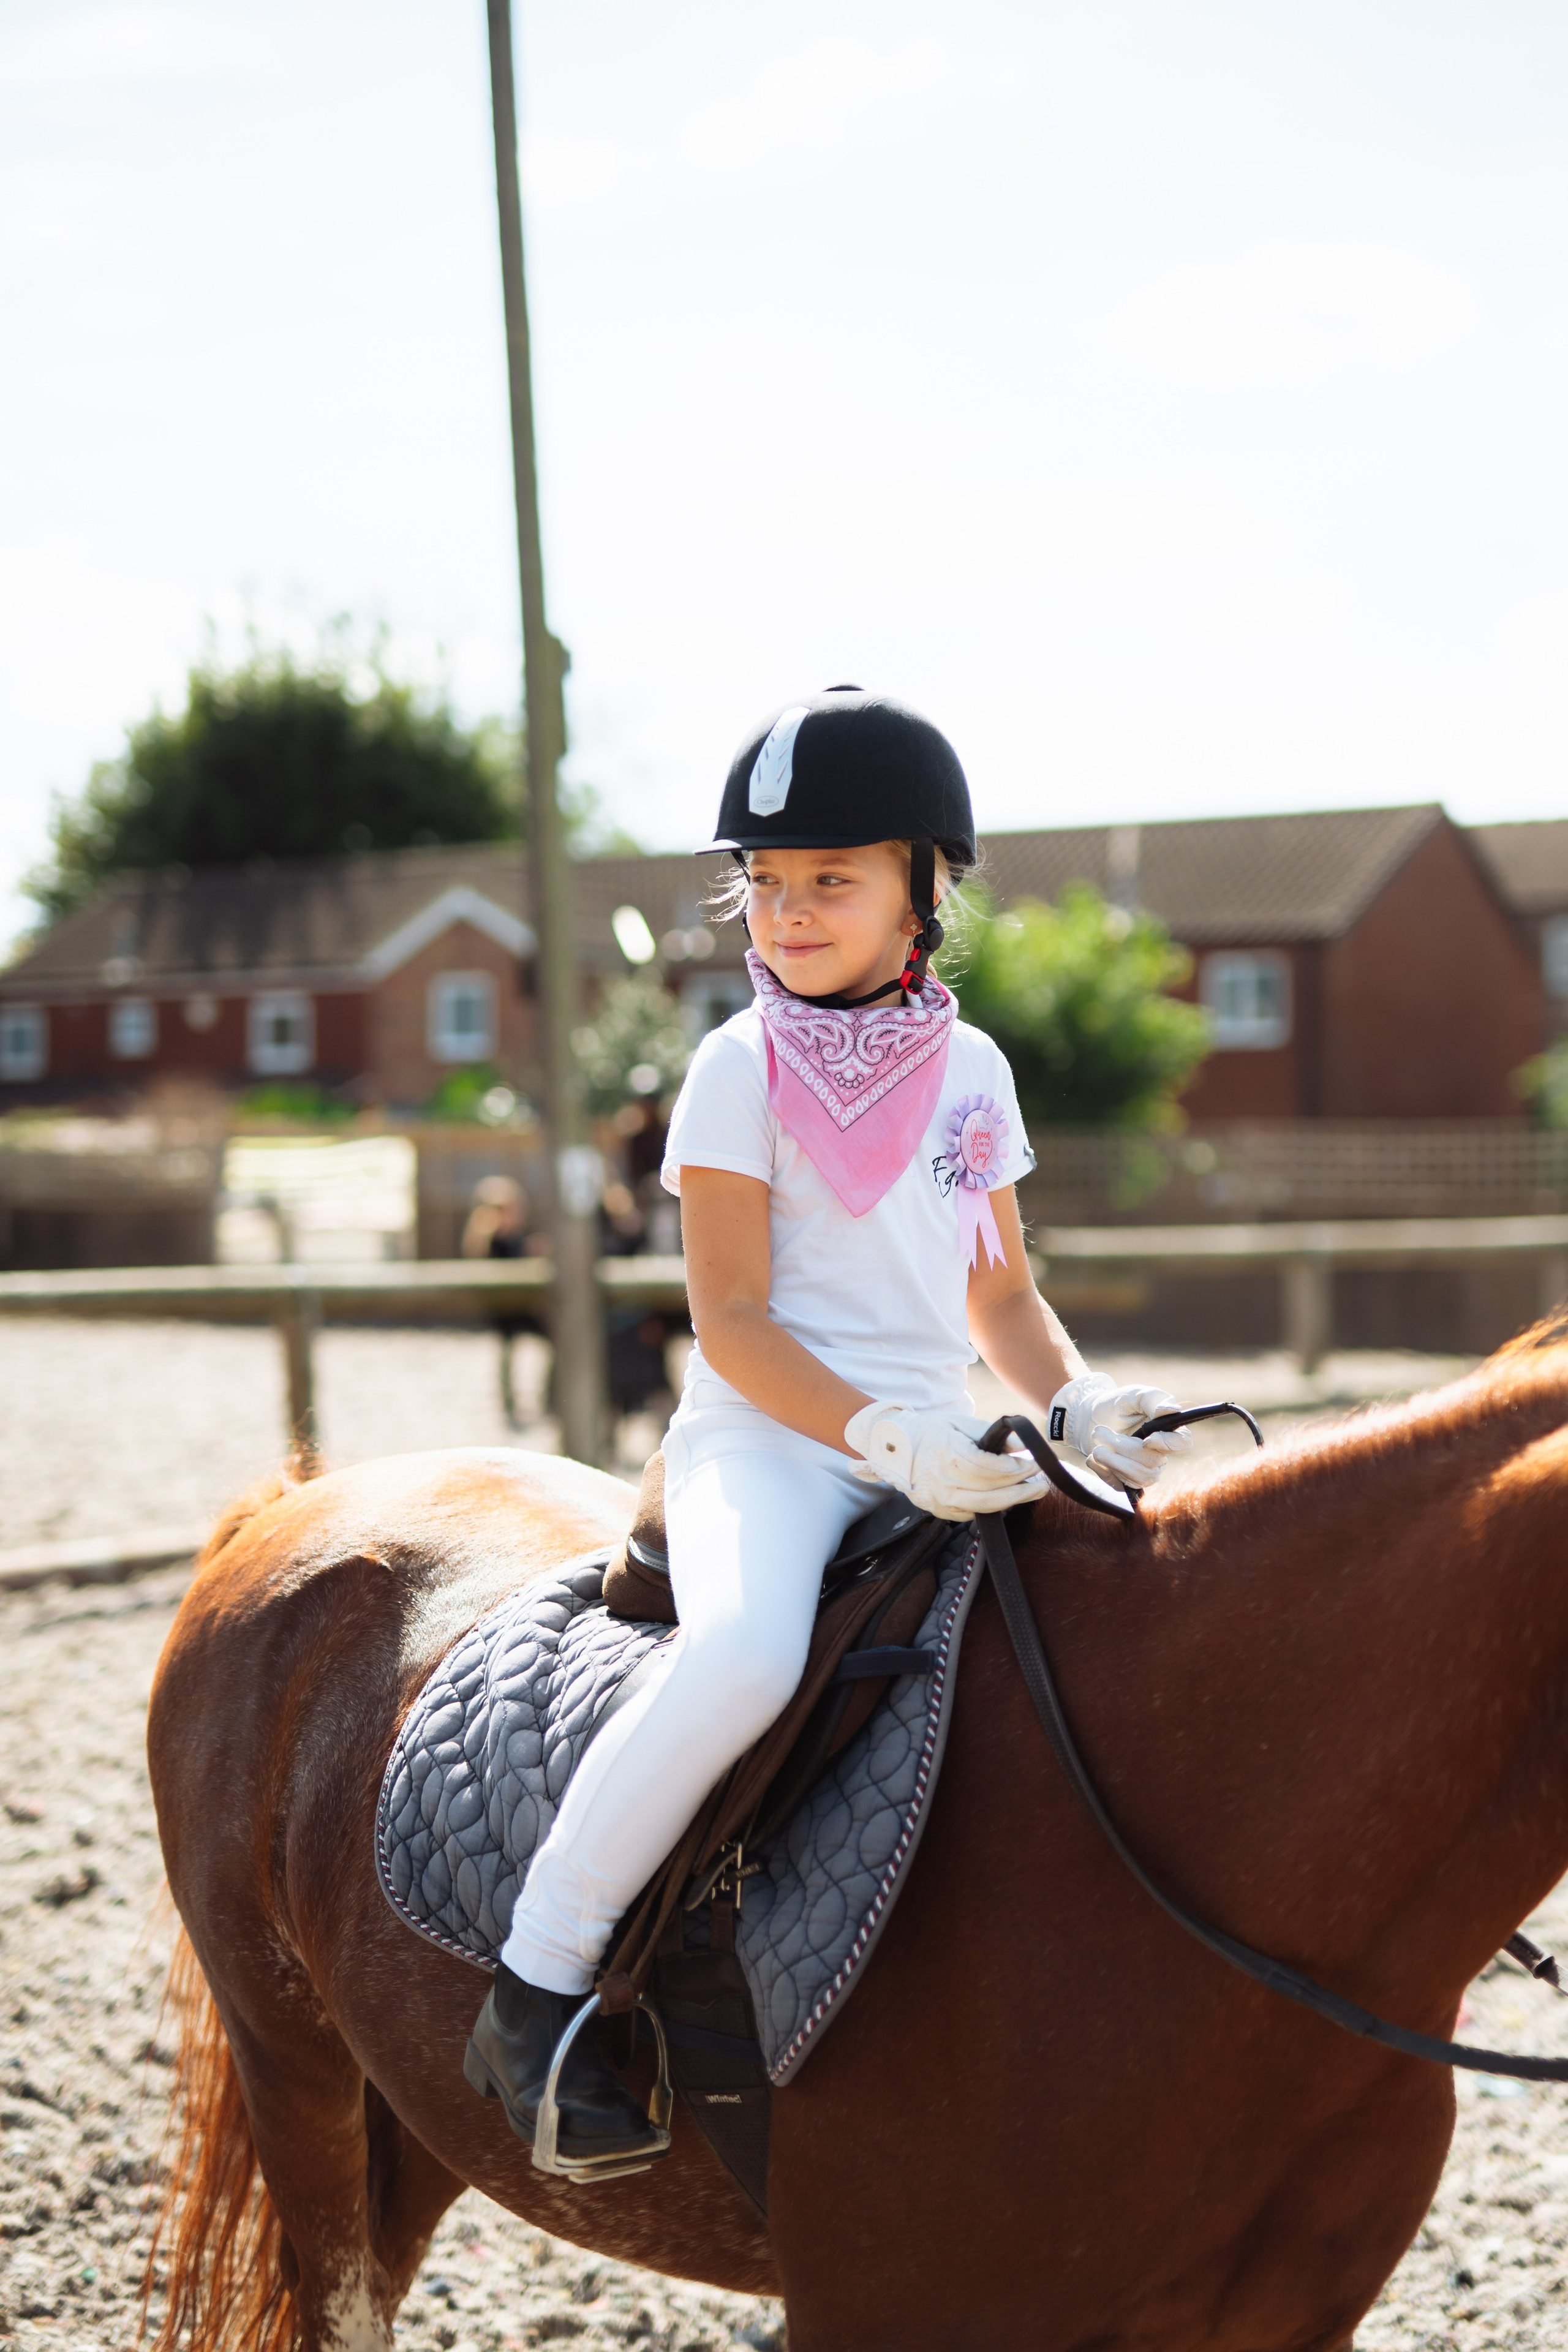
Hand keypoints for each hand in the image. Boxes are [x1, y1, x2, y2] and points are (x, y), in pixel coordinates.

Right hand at [844, 1402, 1048, 1522]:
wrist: (893, 1449)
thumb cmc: (930, 1431)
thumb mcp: (959, 1423)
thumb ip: (990, 1434)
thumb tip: (1020, 1443)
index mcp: (946, 1453)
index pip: (987, 1467)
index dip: (1013, 1468)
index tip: (1032, 1462)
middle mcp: (942, 1480)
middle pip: (989, 1491)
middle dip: (1020, 1488)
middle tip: (1041, 1484)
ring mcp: (939, 1499)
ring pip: (983, 1506)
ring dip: (1011, 1501)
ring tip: (1031, 1492)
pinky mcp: (939, 1510)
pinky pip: (971, 1513)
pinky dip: (992, 1507)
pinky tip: (1007, 1499)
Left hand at [1048, 1373, 1191, 1489]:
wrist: (1089, 1419)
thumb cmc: (1116, 1405)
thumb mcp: (1133, 1395)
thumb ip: (1153, 1399)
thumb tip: (1172, 1409)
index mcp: (1167, 1430)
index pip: (1183, 1442)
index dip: (1167, 1444)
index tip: (1146, 1440)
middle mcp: (1160, 1454)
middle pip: (1154, 1464)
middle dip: (1123, 1449)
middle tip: (1100, 1432)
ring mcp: (1144, 1470)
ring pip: (1139, 1478)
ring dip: (1112, 1461)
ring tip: (1096, 1445)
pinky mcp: (1127, 1482)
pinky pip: (1122, 1486)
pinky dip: (1103, 1471)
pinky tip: (1094, 1458)